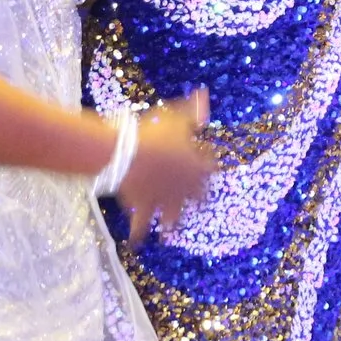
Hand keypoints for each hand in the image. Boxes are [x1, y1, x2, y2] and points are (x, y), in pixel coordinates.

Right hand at [115, 89, 217, 244]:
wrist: (127, 154)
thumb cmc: (154, 132)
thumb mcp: (176, 118)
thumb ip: (193, 111)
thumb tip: (205, 96)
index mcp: (197, 166)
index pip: (211, 169)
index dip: (211, 167)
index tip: (213, 169)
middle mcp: (184, 187)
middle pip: (198, 196)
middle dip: (200, 199)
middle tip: (204, 203)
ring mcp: (164, 200)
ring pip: (173, 215)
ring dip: (174, 222)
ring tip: (172, 232)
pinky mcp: (144, 207)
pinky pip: (141, 225)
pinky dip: (138, 234)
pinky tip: (136, 244)